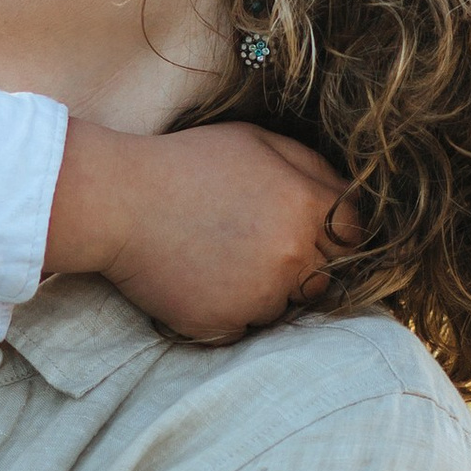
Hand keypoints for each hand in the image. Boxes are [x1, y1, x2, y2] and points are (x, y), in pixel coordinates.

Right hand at [45, 118, 358, 341]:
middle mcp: (293, 256)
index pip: (354, 238)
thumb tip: (347, 196)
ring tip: (218, 261)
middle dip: (298, 268)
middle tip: (255, 250)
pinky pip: (242, 329)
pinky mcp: (223, 324)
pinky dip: (226, 313)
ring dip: (262, 293)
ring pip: (282, 308)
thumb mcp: (257, 141)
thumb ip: (313, 167)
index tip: (304, 233)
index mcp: (308, 207)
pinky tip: (199, 282)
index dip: (332, 236)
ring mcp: (260, 296)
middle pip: (322, 280)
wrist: (117, 201)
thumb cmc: (186, 163)